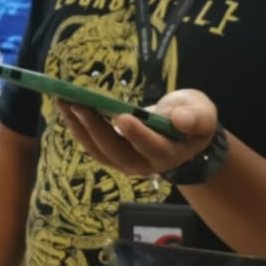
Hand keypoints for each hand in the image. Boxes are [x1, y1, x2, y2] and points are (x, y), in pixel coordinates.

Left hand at [56, 89, 218, 176]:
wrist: (181, 130)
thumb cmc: (192, 117)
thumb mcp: (203, 112)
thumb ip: (196, 118)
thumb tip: (181, 120)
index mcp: (170, 153)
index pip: (153, 147)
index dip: (138, 134)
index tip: (122, 117)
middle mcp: (145, 164)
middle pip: (117, 151)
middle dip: (95, 128)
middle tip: (77, 105)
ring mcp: (125, 162)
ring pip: (98, 150)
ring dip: (78, 127)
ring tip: (63, 101)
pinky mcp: (111, 154)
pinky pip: (91, 144)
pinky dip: (77, 126)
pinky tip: (65, 106)